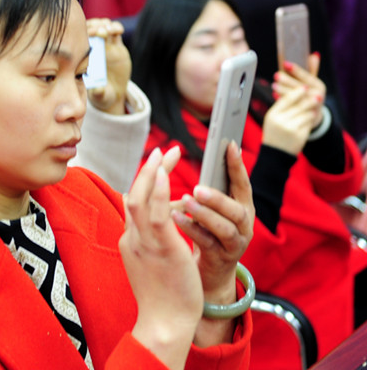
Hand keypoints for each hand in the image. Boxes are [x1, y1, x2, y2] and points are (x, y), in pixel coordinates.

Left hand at [85, 18, 130, 114]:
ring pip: (102, 27)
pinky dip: (116, 27)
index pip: (79, 39)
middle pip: (91, 29)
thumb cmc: (100, 94)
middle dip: (94, 27)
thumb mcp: (100, 95)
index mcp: (84, 57)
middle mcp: (93, 48)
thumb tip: (98, 89)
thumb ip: (98, 92)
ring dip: (104, 25)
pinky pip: (116, 32)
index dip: (82, 34)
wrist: (112, 94)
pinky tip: (117, 30)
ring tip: (107, 30)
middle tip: (98, 31)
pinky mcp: (117, 46)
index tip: (87, 35)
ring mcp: (105, 45)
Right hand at [120, 146, 201, 368]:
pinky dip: (159, 190)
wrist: (164, 323)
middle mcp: (133, 238)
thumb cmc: (163, 297)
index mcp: (131, 241)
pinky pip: (157, 213)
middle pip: (134, 194)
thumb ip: (149, 241)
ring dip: (152, 172)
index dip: (143, 182)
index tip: (155, 167)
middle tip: (161, 151)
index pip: (133, 204)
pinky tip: (166, 174)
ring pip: (142, 198)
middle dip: (147, 170)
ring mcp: (144, 242)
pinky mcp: (161, 248)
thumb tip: (157, 226)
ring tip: (165, 153)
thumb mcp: (150, 263)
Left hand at [171, 142, 253, 345]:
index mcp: (242, 207)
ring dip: (204, 214)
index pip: (242, 184)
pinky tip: (174, 218)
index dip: (237, 166)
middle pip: (236, 210)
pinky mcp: (222, 259)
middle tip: (196, 187)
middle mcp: (244, 225)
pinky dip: (191, 229)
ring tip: (185, 201)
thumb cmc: (206, 232)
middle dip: (217, 197)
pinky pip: (207, 243)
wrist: (206, 274)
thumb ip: (207, 188)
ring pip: (225, 228)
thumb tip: (198, 157)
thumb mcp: (210, 209)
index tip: (229, 145)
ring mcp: (235, 244)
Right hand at [263, 85, 319, 154]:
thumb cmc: (275, 133)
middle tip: (318, 96)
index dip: (296, 92)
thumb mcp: (273, 118)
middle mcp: (280, 121)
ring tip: (311, 111)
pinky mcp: (299, 135)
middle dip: (309, 100)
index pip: (286, 99)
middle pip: (298, 105)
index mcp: (272, 115)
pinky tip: (309, 120)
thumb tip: (298, 91)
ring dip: (311, 111)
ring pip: (306, 114)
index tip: (305, 87)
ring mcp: (290, 128)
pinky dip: (311, 120)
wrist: (275, 154)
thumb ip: (282, 105)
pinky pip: (309, 123)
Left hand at [272, 52, 325, 128]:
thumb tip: (314, 54)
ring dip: (283, 90)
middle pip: (299, 86)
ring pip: (295, 96)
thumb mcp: (312, 82)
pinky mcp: (302, 114)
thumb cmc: (310, 93)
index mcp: (319, 86)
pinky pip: (291, 106)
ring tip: (274, 85)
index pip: (307, 76)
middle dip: (287, 80)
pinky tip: (275, 95)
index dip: (296, 70)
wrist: (312, 115)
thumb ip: (312, 69)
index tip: (286, 64)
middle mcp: (317, 95)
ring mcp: (310, 106)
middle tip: (276, 75)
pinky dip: (282, 100)